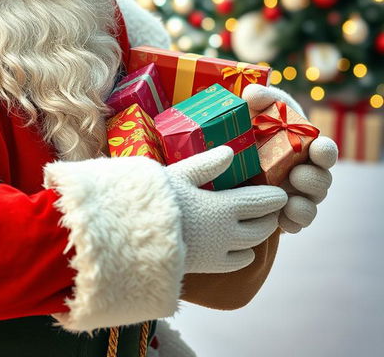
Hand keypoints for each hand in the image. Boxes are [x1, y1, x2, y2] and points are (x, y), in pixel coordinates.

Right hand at [165, 146, 286, 273]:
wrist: (137, 237)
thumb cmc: (156, 200)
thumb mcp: (179, 175)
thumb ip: (207, 165)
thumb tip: (230, 152)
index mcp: (223, 207)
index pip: (260, 203)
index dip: (274, 198)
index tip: (282, 193)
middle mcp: (228, 232)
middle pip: (262, 227)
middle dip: (270, 217)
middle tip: (273, 209)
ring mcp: (219, 252)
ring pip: (252, 245)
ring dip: (260, 234)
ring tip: (261, 226)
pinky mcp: (208, 266)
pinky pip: (237, 263)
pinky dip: (245, 255)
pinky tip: (243, 250)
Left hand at [242, 84, 338, 233]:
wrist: (228, 152)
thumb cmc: (250, 127)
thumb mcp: (255, 109)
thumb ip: (258, 97)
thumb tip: (254, 94)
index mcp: (304, 147)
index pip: (325, 151)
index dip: (325, 151)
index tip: (318, 148)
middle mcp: (305, 172)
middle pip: (322, 181)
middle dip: (313, 179)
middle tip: (297, 174)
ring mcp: (295, 194)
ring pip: (310, 205)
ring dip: (304, 205)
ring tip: (289, 201)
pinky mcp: (279, 211)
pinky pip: (294, 223)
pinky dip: (291, 222)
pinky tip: (280, 220)